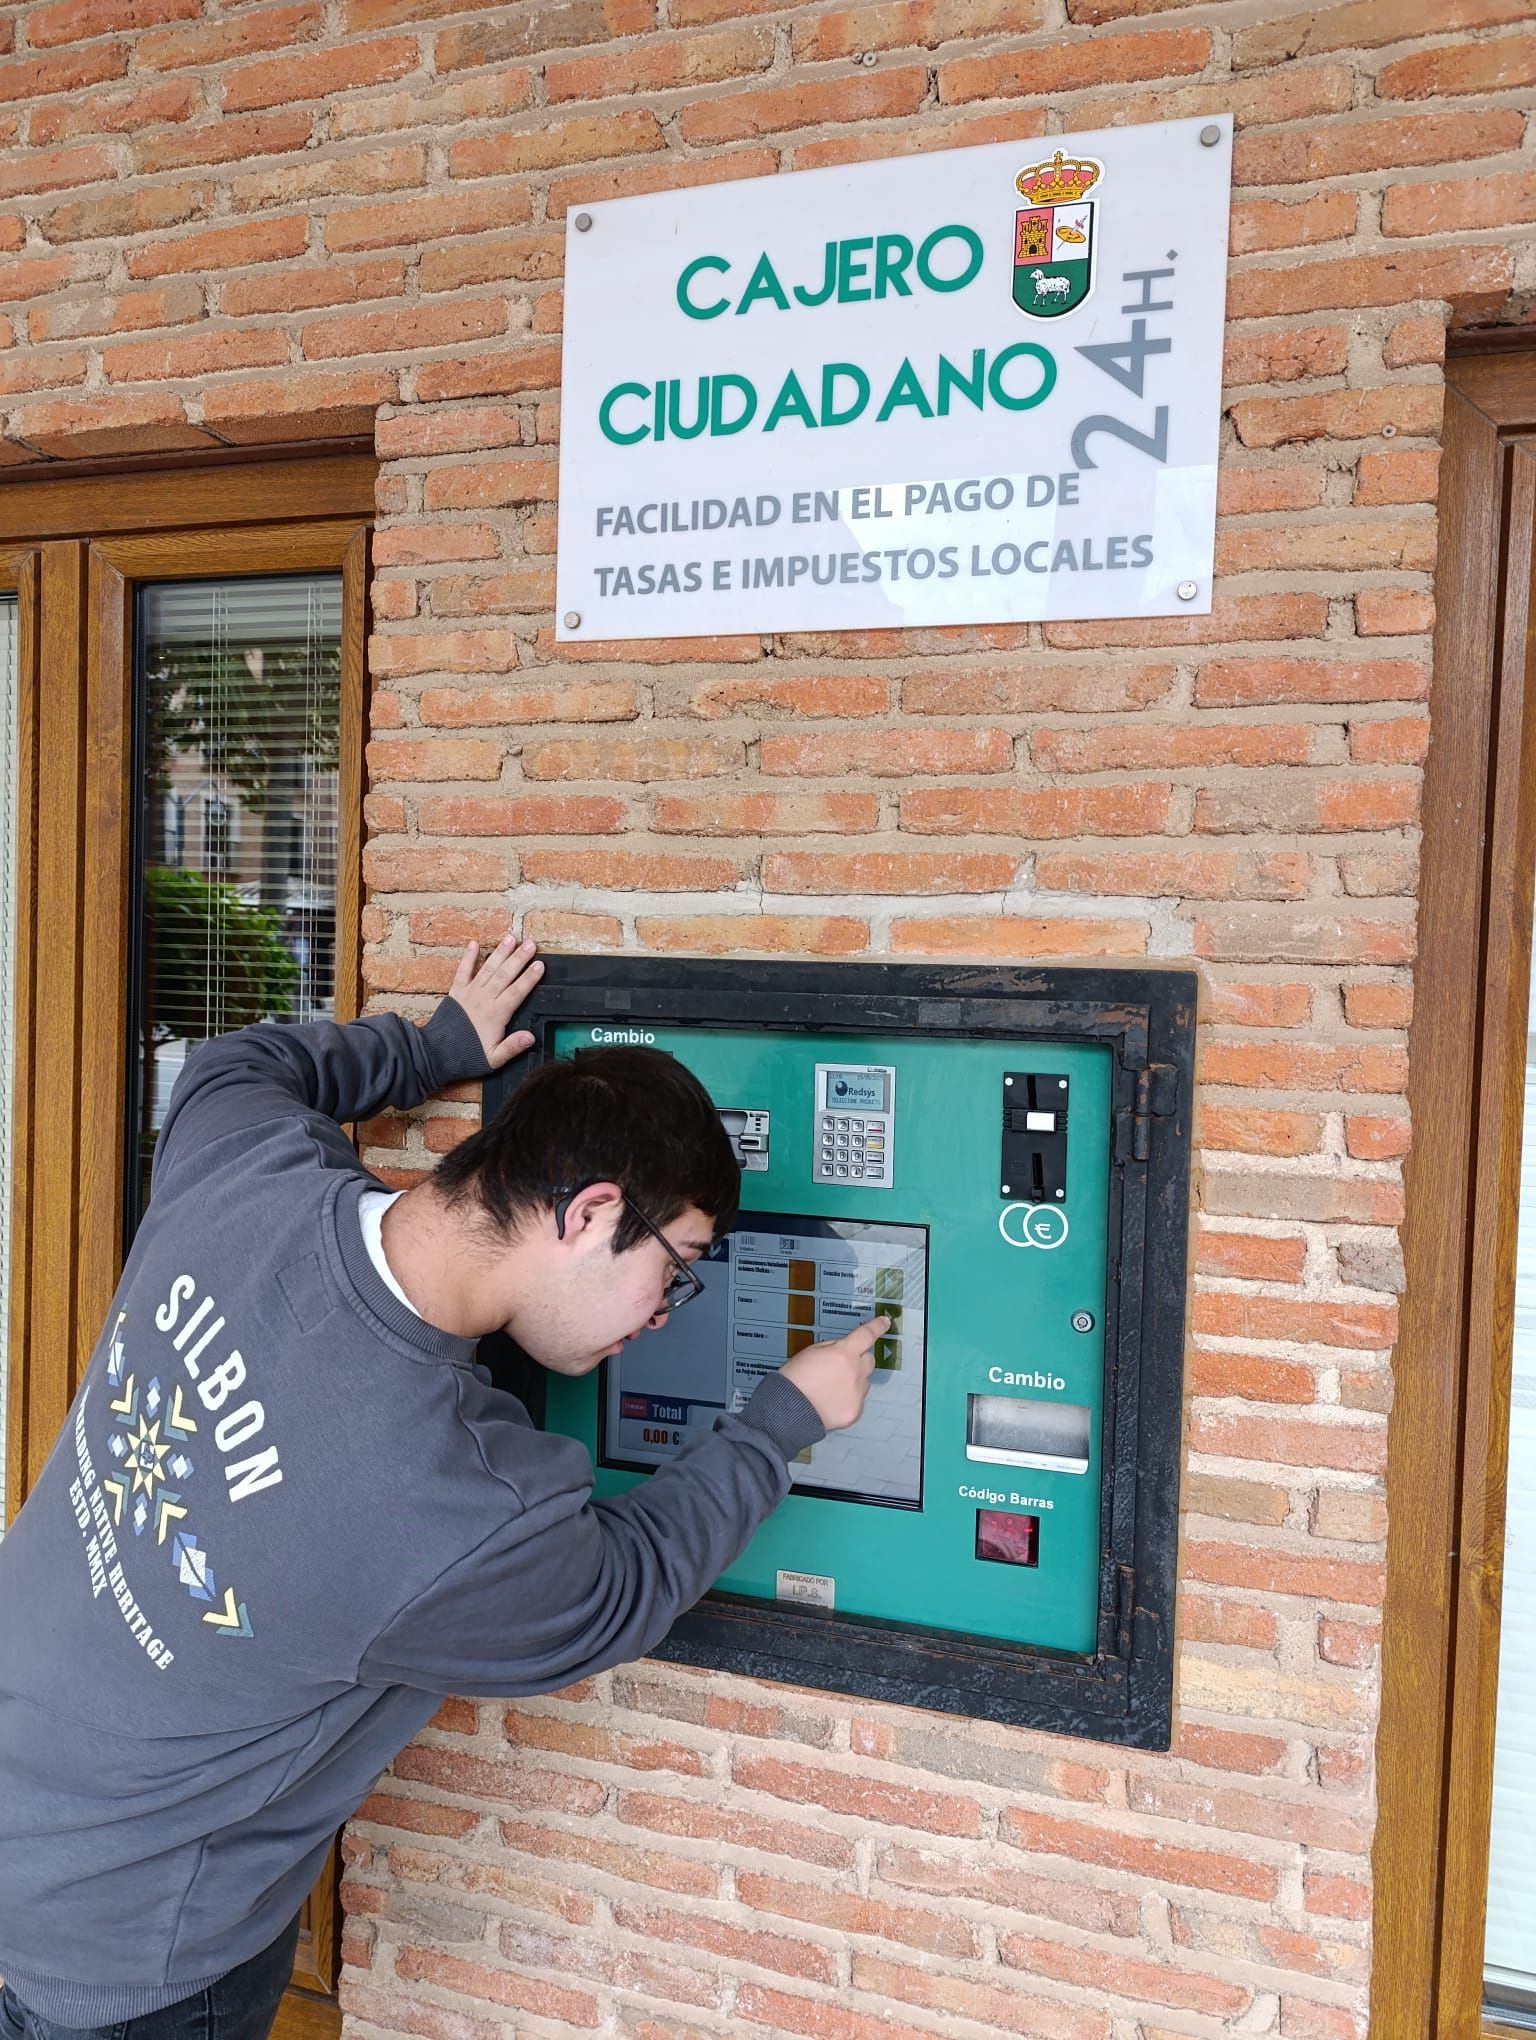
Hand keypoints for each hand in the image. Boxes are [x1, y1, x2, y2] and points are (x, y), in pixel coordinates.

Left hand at [447, 936, 543, 1069]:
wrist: (436, 1053)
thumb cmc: (467, 1056)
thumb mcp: (493, 1059)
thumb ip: (512, 1046)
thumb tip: (531, 1037)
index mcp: (496, 1014)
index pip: (517, 991)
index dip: (530, 978)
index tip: (540, 965)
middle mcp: (484, 999)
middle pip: (506, 974)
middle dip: (519, 958)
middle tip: (531, 944)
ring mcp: (470, 993)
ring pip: (489, 968)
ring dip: (500, 953)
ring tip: (510, 938)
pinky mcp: (456, 992)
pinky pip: (463, 971)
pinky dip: (468, 957)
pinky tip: (474, 944)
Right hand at [780, 1315, 887, 1431]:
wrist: (788, 1410)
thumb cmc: (795, 1377)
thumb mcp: (811, 1352)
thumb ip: (832, 1348)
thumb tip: (844, 1351)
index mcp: (843, 1353)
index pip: (866, 1335)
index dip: (877, 1327)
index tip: (885, 1322)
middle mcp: (855, 1372)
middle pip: (869, 1361)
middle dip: (858, 1360)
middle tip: (841, 1368)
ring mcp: (857, 1394)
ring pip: (863, 1382)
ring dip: (853, 1381)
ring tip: (831, 1390)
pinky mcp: (855, 1412)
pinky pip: (857, 1401)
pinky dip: (848, 1400)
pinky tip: (831, 1403)